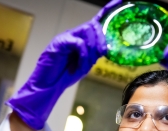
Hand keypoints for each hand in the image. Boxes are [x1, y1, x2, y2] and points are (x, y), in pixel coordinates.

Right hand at [6, 0, 121, 129]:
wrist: (48, 85)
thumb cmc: (64, 75)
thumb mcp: (84, 65)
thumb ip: (94, 54)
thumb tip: (105, 48)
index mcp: (80, 38)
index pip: (96, 21)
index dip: (107, 10)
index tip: (119, 1)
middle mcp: (73, 35)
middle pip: (93, 26)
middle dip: (101, 39)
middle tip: (103, 52)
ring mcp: (65, 37)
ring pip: (87, 31)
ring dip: (92, 48)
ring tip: (88, 63)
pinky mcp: (59, 43)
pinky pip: (78, 43)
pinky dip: (83, 55)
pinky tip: (80, 64)